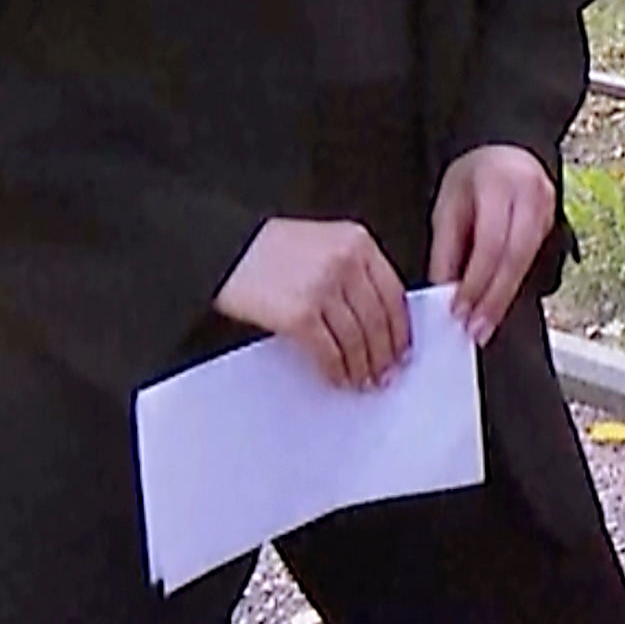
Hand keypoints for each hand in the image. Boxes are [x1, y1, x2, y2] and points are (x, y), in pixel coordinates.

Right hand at [216, 219, 411, 388]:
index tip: (402, 348)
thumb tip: (376, 317)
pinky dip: (337, 369)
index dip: (400, 327)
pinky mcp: (299, 314)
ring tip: (363, 381)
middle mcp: (346, 263)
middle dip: (385, 353)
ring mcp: (323, 288)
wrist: (222, 249)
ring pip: (357, 339)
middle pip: (378, 319)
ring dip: (362, 366)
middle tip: (386, 373)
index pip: (393, 293)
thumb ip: (352, 269)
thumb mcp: (322, 242)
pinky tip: (337, 377)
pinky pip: (329, 350)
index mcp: (357, 242)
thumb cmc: (268, 248)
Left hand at [430, 143, 557, 345]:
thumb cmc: (473, 178)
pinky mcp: (555, 224)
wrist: (507, 154)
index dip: (476, 281)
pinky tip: (498, 305)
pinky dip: (513, 286)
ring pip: (527, 263)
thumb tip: (445, 293)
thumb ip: (447, 248)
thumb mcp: (449, 205)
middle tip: (476, 329)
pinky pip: (533, 261)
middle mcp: (533, 196)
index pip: (491, 242)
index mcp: (500, 184)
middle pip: (515, 258)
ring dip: (504, 299)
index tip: (459, 310)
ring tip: (485, 325)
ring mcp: (549, 210)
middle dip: (494, 299)